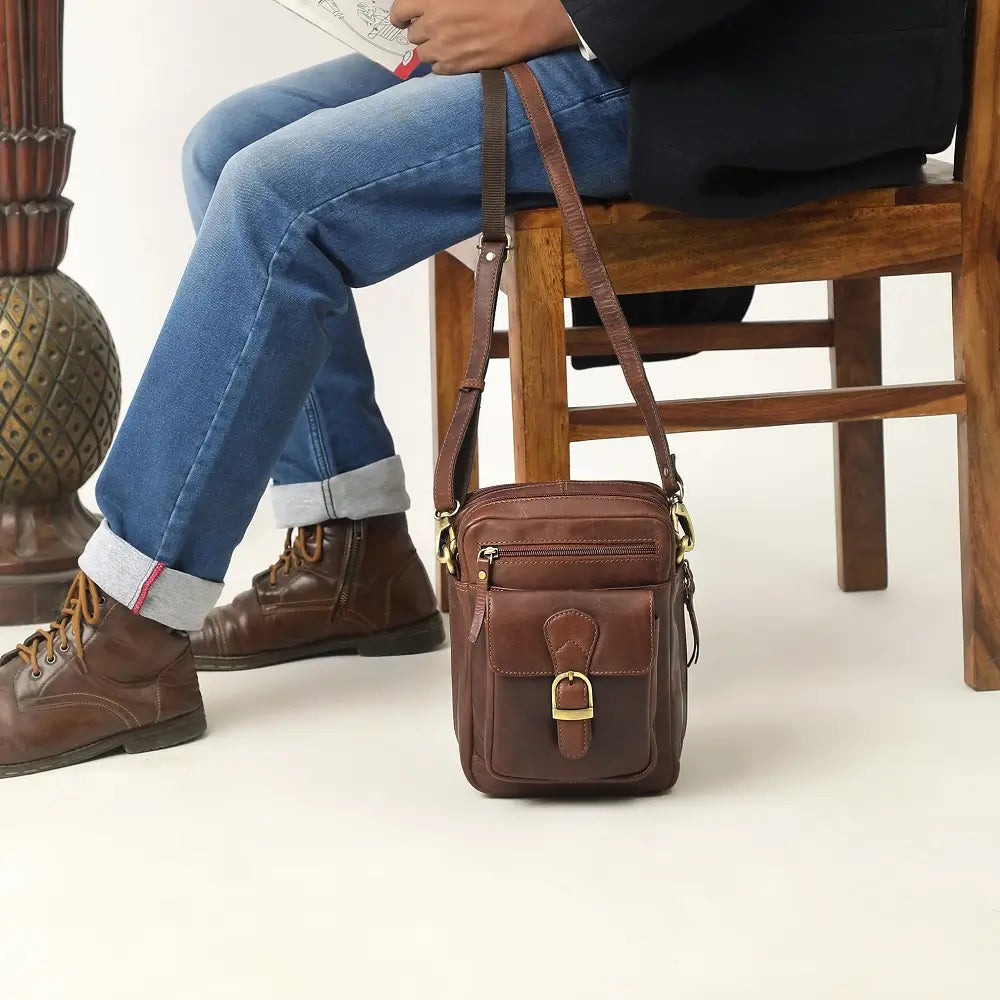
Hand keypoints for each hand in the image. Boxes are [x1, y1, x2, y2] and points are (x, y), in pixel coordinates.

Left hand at [389, 0, 578, 75]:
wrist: (525, 19)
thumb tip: (429, 6)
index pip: (400, 11)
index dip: (400, 17)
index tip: (403, 20)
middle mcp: (435, 24)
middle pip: (412, 36)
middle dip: (421, 33)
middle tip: (435, 31)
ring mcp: (445, 48)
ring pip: (423, 55)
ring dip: (431, 49)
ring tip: (447, 44)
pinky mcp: (457, 66)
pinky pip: (437, 70)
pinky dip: (442, 64)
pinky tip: (455, 56)